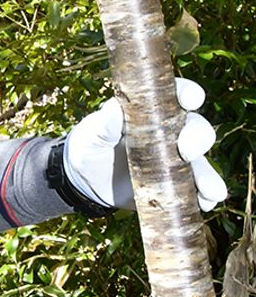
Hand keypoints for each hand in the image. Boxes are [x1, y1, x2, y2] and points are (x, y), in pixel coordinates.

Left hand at [64, 78, 226, 211]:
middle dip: (198, 137)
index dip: (188, 93)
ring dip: (208, 175)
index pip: (175, 96)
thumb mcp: (92, 134)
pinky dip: (205, 196)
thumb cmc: (90, 146)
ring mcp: (175, 159)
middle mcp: (170, 132)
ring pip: (201, 162)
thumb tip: (114, 109)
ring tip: (211, 191)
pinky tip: (206, 203)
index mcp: (151, 111)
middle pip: (196, 128)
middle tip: (186, 151)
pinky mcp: (175, 184)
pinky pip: (197, 189)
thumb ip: (104, 124)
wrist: (86, 181)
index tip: (191, 99)